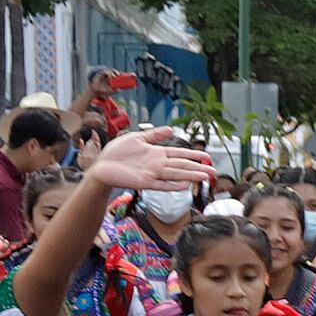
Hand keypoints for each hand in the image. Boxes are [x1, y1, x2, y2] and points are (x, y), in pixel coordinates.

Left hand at [85, 126, 214, 194]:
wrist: (101, 166)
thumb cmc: (117, 152)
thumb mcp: (136, 137)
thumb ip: (154, 134)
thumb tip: (171, 130)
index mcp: (157, 153)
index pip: (179, 154)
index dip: (193, 155)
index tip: (206, 156)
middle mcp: (157, 164)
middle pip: (182, 165)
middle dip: (198, 167)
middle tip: (213, 171)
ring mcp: (152, 174)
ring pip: (175, 174)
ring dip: (190, 176)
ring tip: (204, 177)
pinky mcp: (144, 182)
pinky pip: (161, 184)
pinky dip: (173, 186)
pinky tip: (184, 186)